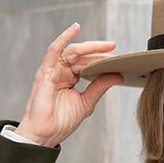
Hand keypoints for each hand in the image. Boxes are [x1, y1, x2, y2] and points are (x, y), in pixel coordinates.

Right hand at [15, 23, 122, 146]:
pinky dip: (64, 37)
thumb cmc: (61, 121)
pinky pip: (55, 50)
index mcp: (70, 79)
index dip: (102, 60)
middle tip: (114, 48)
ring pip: (72, 51)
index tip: (118, 58)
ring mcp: (53, 71)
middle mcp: (61, 72)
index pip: (87, 64)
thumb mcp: (87, 102)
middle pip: (81, 56)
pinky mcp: (45, 72)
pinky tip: (75, 28)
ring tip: (105, 46)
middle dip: (98, 51)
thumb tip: (117, 75)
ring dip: (89, 47)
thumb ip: (100, 87)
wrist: (46, 134)